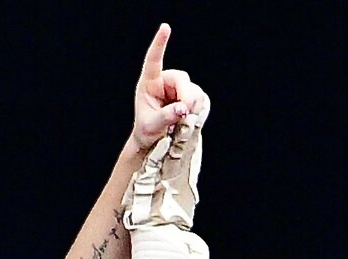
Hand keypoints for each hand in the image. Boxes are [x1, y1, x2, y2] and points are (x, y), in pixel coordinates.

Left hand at [133, 23, 209, 152]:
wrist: (154, 141)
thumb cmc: (147, 131)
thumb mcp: (151, 126)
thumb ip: (166, 116)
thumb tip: (182, 108)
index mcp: (149, 83)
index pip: (154, 60)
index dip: (160, 44)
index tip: (165, 28)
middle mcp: (165, 82)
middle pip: (183, 79)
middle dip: (187, 98)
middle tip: (184, 115)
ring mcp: (180, 88)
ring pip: (194, 91)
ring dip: (192, 108)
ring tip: (180, 124)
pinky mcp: (191, 96)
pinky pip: (201, 100)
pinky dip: (198, 112)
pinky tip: (188, 120)